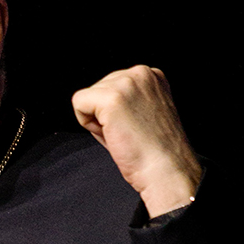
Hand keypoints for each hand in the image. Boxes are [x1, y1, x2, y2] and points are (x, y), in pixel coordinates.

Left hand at [72, 66, 202, 217]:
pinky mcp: (111, 98)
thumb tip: (94, 99)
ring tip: (123, 133)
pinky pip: (78, 104)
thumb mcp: (143, 111)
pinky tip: (112, 133)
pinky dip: (87, 124)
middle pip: (97, 89)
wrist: (166, 171)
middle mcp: (140, 73)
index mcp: (151, 75)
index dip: (115, 112)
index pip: (110, 86)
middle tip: (128, 132)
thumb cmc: (154, 151)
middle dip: (104, 114)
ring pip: (86, 97)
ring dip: (98, 120)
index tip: (135, 125)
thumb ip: (125, 98)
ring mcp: (126, 83)